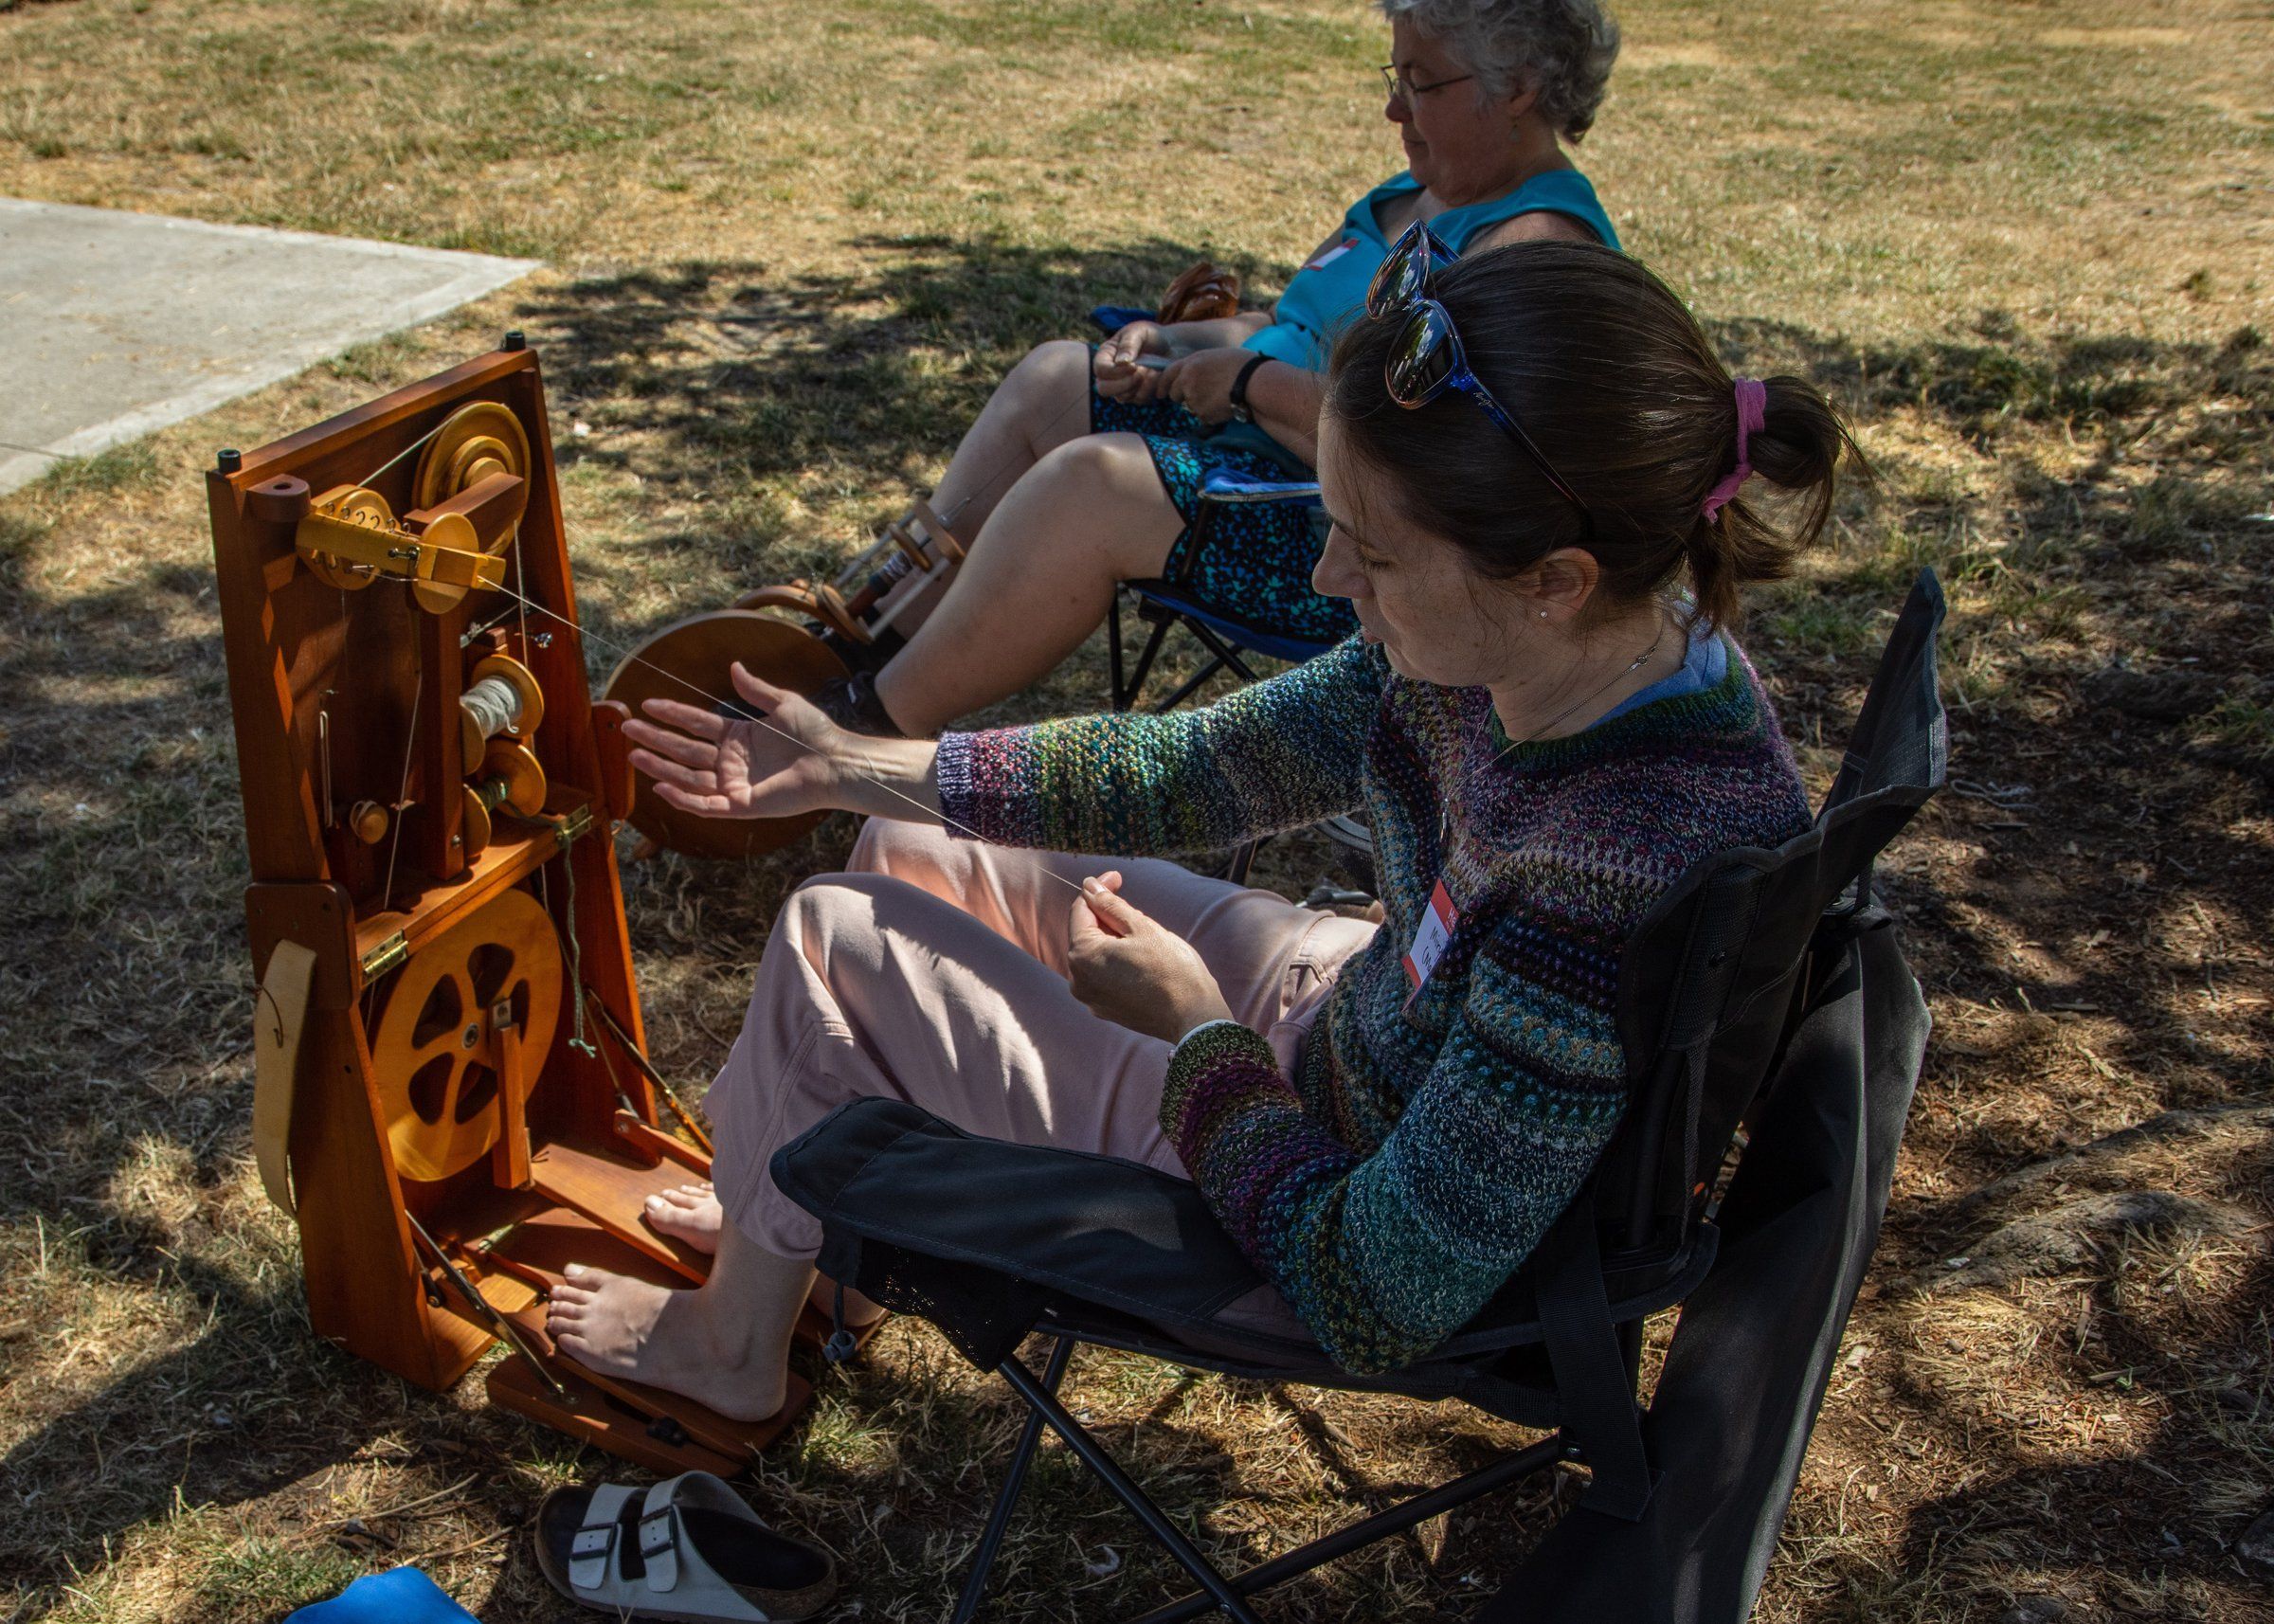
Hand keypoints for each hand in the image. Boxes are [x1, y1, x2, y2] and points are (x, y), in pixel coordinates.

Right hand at [621, 663, 846, 820]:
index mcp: (739, 737)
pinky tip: (661, 787)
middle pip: (684, 750)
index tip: (647, 704)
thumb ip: (755, 689)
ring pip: (688, 776)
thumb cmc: (816, 733)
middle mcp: (732, 762)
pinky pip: (705, 804)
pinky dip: (683, 798)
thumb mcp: (782, 703)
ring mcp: (734, 784)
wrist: (835, 762)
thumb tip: (733, 667)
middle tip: (626, 729)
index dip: (672, 714)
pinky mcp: (741, 805)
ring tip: (633, 755)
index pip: (696, 724)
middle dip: (655, 740)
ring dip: (660, 767)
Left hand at [1066, 872, 1233, 1044]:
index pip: (1080, 910)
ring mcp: (1090, 998)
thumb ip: (1111, 905)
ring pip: (1096, 955)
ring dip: (1114, 940)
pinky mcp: (1104, 1009)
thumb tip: (1089, 885)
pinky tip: (1143, 961)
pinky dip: (1117, 961)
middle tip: (1140, 913)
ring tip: (1146, 940)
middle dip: (1108, 917)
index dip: (1099, 890)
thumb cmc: (1172, 969)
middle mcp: (1078, 980)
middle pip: (1086, 934)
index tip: (1117, 878)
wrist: (1193, 1017)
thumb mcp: (1141, 927)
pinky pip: (1104, 975)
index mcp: (1083, 955)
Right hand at [1094, 321, 1169, 402]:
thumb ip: (1128, 344)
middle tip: (1141, 373)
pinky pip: (1139, 400)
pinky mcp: (1137, 394)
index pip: (1100, 370)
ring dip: (1140, 386)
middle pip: (1103, 389)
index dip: (1115, 372)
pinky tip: (1157, 375)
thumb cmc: (1151, 335)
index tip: (1134, 366)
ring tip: (1153, 370)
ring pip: (1122, 397)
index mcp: (1105, 355)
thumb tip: (1120, 362)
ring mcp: (1122, 386)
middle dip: (1123, 384)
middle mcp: (1110, 374)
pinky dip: (1149, 389)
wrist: (1170, 345)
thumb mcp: (1139, 332)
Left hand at [1162, 347, 1259, 425]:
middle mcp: (1187, 381)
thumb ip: (1197, 365)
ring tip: (1220, 396)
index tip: (1160, 392)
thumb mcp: (1214, 356)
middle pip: (1174, 394)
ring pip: (1190, 406)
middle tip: (1201, 394)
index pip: (1168, 374)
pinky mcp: (1203, 414)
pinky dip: (1211, 414)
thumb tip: (1190, 374)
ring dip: (1200, 405)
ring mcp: (1193, 399)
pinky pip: (1203, 416)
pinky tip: (1224, 405)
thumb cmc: (1240, 364)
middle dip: (1183, 396)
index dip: (1162, 384)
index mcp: (1190, 363)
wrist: (1253, 382)